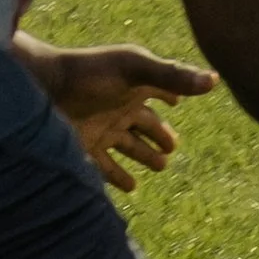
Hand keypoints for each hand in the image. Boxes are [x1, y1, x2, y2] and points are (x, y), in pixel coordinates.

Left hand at [19, 38, 213, 188]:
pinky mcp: (86, 147)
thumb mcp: (136, 70)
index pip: (160, 91)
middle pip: (146, 123)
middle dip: (160, 134)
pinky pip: (106, 167)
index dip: (172, 93)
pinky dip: (118, 177)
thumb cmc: (92, 72)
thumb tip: (214, 80)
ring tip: (161, 167)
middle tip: (173, 149)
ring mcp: (102, 128)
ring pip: (129, 147)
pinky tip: (131, 188)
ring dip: (144, 156)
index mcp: (135, 85)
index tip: (181, 99)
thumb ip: (172, 76)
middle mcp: (120, 107)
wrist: (44, 87)